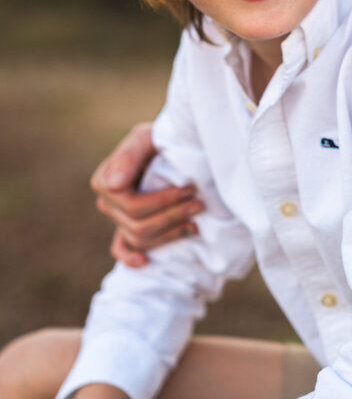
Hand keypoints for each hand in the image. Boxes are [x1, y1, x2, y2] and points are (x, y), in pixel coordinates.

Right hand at [90, 122, 203, 266]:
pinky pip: (122, 250)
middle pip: (137, 223)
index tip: (188, 189)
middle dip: (172, 215)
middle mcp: (107, 203)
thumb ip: (130, 155)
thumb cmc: (157, 140)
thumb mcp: (146, 138)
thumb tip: (115, 185)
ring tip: (195, 223)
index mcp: (105, 180)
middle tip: (199, 205)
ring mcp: (116, 219)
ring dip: (168, 234)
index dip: (162, 200)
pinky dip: (131, 258)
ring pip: (138, 238)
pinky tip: (147, 260)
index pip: (131, 204)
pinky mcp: (125, 230)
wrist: (169, 146)